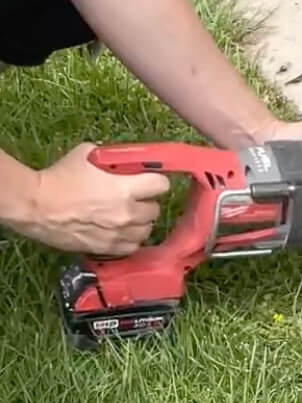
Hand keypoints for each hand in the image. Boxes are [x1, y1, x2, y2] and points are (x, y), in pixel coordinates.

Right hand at [21, 143, 169, 256]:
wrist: (37, 206)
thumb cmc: (61, 176)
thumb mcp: (88, 154)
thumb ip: (112, 158)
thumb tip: (124, 160)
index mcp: (126, 188)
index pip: (162, 186)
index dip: (155, 181)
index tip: (148, 180)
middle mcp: (128, 213)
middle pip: (155, 209)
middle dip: (146, 202)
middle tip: (133, 197)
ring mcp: (119, 234)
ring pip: (147, 230)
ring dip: (140, 222)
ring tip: (126, 216)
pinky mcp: (108, 248)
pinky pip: (132, 246)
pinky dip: (129, 239)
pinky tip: (119, 230)